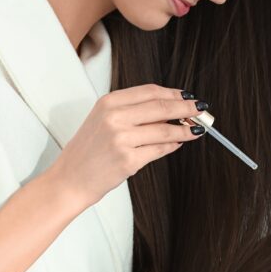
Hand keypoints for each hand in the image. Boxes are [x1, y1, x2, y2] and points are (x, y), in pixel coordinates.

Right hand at [50, 84, 207, 208]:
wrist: (69, 179)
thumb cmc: (87, 151)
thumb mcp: (103, 120)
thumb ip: (132, 111)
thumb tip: (170, 107)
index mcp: (108, 102)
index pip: (150, 91)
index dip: (174, 93)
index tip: (187, 96)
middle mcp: (115, 117)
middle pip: (161, 107)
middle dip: (186, 107)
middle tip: (201, 109)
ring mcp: (122, 139)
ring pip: (165, 129)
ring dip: (185, 128)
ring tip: (195, 129)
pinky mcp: (128, 160)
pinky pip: (160, 149)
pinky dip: (173, 144)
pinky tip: (178, 142)